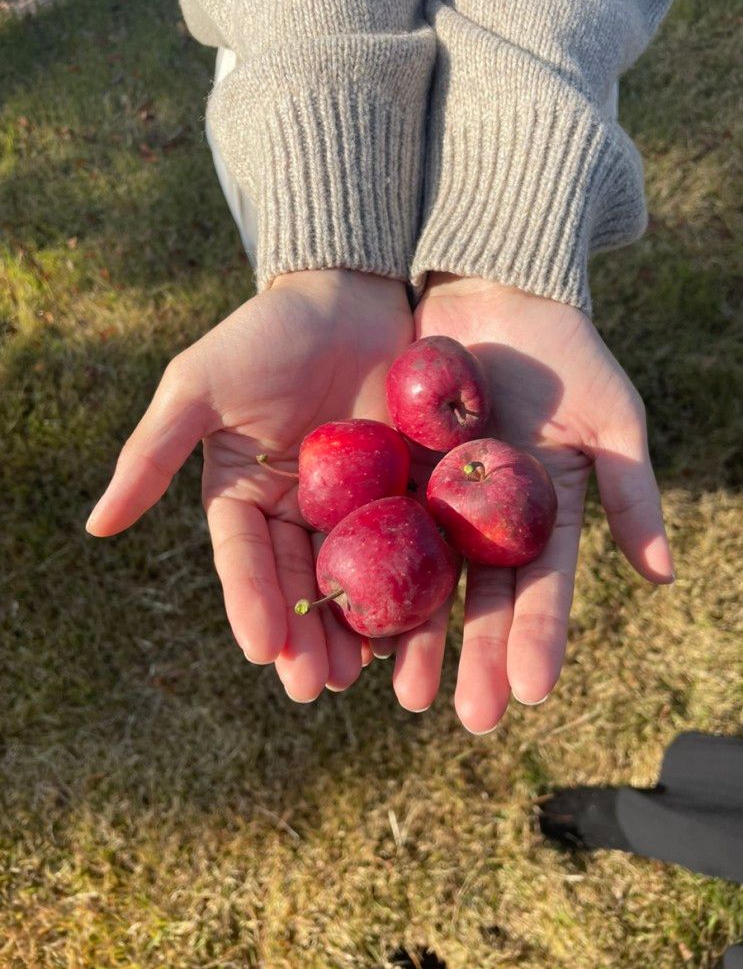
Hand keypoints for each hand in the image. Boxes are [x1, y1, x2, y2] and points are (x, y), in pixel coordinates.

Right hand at [86, 270, 413, 700]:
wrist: (348, 296)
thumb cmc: (266, 334)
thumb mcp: (199, 385)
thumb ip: (153, 453)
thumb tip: (96, 527)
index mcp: (245, 493)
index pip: (244, 558)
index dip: (250, 602)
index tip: (260, 651)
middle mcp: (299, 509)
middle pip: (300, 580)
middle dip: (306, 636)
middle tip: (319, 686)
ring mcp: (358, 503)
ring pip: (356, 574)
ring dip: (360, 626)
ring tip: (367, 674)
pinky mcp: (409, 488)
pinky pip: (412, 540)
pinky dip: (414, 581)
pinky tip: (421, 623)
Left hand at [385, 274, 673, 731]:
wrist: (491, 290)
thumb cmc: (562, 350)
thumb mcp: (608, 414)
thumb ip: (629, 489)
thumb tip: (663, 575)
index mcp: (540, 513)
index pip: (543, 587)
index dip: (538, 637)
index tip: (533, 691)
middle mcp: (485, 519)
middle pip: (479, 598)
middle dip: (475, 655)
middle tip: (466, 717)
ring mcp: (434, 500)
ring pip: (423, 577)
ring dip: (417, 634)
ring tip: (402, 689)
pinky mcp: (387, 473)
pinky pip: (375, 527)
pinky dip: (367, 570)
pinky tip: (356, 617)